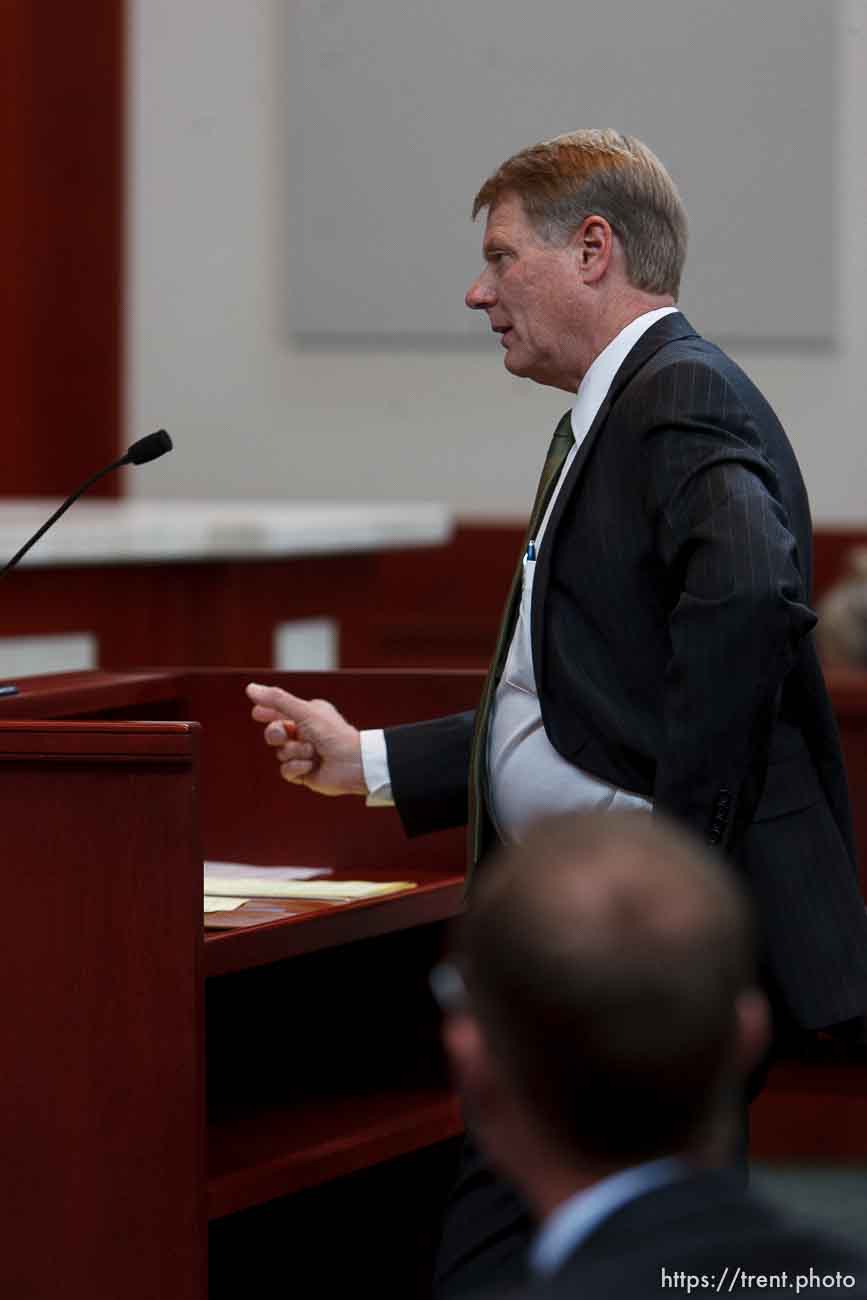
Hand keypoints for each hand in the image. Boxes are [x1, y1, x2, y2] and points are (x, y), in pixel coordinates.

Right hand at [245, 682, 366, 796]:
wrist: (353, 763)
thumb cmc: (333, 733)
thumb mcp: (304, 712)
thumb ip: (277, 700)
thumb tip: (250, 688)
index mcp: (307, 715)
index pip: (280, 712)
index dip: (267, 713)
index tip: (256, 713)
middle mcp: (305, 733)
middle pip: (274, 733)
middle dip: (276, 734)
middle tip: (284, 735)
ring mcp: (303, 754)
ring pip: (280, 753)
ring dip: (296, 752)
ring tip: (313, 752)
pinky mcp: (304, 773)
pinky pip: (286, 770)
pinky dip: (298, 767)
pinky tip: (312, 766)